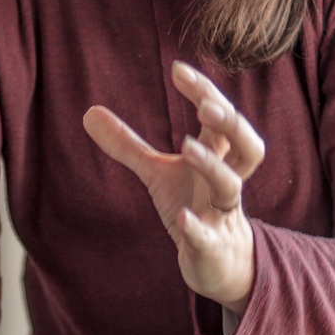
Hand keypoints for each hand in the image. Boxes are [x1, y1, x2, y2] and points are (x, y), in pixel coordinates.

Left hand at [84, 62, 265, 313]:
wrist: (218, 264)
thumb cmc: (192, 206)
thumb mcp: (158, 174)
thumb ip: (128, 145)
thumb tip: (88, 112)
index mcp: (217, 157)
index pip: (220, 119)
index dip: (205, 93)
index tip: (178, 69)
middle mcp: (225, 181)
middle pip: (246, 146)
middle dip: (231, 123)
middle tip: (206, 105)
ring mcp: (221, 215)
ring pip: (231, 187)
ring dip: (213, 166)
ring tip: (188, 145)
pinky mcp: (212, 248)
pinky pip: (209, 237)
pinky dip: (197, 228)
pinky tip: (182, 217)